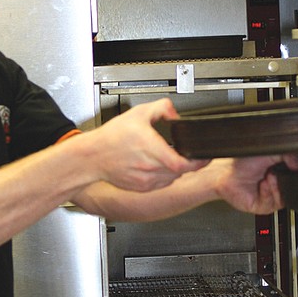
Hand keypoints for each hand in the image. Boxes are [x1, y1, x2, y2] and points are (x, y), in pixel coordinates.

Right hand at [86, 98, 207, 191]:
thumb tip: (176, 115)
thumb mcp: (138, 113)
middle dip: (187, 161)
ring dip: (176, 169)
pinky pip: (162, 184)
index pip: (183, 164)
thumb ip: (162, 108)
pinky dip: (165, 175)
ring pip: (172, 178)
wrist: (92, 157)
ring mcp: (146, 181)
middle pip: (180, 170)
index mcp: (151, 150)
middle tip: (188, 152)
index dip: (197, 162)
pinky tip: (157, 164)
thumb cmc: (112, 137)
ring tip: (169, 156)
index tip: (204, 156)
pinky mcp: (141, 188)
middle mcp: (150, 168)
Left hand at [213, 154, 297, 214]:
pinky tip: (263, 185)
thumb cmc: (242, 163)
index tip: (294, 168)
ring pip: (284, 198)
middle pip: (291, 190)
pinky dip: (268, 193)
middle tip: (278, 173)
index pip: (294, 178)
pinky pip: (272, 204)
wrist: (226, 173)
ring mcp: (268, 197)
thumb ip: (287, 155)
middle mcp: (274, 186)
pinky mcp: (262, 207)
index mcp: (278, 173)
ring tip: (269, 177)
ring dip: (277, 187)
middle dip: (286, 181)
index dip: (295, 174)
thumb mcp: (269, 153)